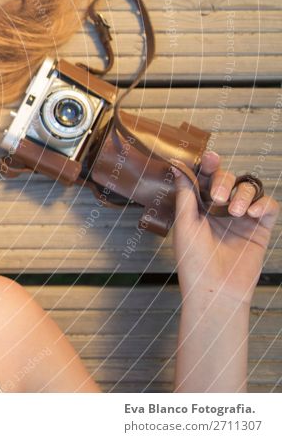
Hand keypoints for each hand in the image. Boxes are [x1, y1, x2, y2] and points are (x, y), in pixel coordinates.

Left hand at [171, 150, 278, 306]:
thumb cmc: (193, 261)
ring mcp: (241, 218)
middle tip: (217, 197)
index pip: (204, 178)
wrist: (215, 289)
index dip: (208, 165)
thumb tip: (177, 165)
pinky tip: (253, 213)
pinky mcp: (260, 229)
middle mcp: (220, 209)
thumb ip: (186, 194)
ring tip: (235, 211)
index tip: (209, 157)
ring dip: (243, 194)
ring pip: (249, 189)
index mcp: (198, 207)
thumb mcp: (185, 224)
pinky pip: (269, 207)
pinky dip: (263, 204)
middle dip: (223, 181)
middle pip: (227, 179)